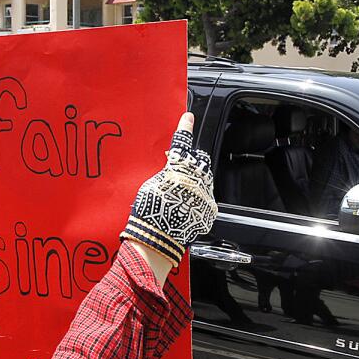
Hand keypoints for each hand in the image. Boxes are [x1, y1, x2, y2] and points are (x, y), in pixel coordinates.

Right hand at [120, 112, 216, 268]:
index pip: (181, 143)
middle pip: (200, 161)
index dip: (184, 128)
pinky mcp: (210, 210)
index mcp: (177, 168)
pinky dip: (196, 202)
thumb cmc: (148, 213)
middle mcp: (195, 179)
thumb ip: (166, 173)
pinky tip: (184, 211)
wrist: (158, 241)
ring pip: (205, 181)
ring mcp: (205, 195)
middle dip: (192, 164)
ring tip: (179, 199)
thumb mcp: (149, 185)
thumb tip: (173, 170)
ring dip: (195, 185)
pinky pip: (205, 199)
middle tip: (180, 175)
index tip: (188, 117)